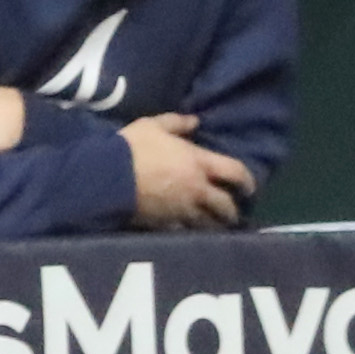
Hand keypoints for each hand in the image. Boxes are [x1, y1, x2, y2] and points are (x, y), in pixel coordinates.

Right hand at [123, 111, 250, 229]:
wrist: (106, 177)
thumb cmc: (131, 147)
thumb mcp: (153, 126)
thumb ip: (177, 123)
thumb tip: (195, 121)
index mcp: (198, 163)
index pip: (234, 172)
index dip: (246, 180)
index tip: (249, 188)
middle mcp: (196, 189)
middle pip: (224, 205)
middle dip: (231, 211)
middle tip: (231, 213)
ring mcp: (180, 209)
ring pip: (205, 223)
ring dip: (211, 225)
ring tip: (212, 227)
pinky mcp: (162, 223)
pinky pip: (181, 231)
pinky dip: (185, 231)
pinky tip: (184, 231)